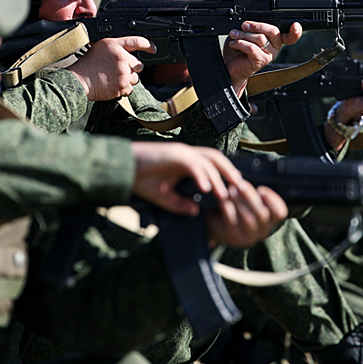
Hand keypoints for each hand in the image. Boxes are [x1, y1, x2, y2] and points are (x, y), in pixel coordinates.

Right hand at [68, 36, 156, 100]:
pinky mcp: (123, 85)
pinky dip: (123, 89)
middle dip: (132, 68)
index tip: (153, 49)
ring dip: (127, 80)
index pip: (137, 42)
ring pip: (135, 78)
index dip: (148, 45)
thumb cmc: (86, 65)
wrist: (79, 81)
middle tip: (118, 71)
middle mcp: (121, 57)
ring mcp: (123, 72)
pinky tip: (112, 85)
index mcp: (115, 45)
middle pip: (139, 64)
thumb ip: (116, 48)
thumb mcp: (100, 48)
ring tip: (113, 78)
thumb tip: (128, 53)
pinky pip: (130, 89)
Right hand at [130, 143, 286, 247]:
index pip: (211, 164)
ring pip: (207, 161)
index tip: (233, 189)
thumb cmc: (140, 179)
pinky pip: (193, 164)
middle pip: (216, 158)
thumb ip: (180, 203)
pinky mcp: (173, 154)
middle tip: (240, 189)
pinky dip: (201, 176)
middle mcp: (186, 153)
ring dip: (219, 177)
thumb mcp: (163, 197)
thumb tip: (196, 211)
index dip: (225, 174)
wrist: (122, 170)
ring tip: (226, 194)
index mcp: (186, 161)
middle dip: (230, 172)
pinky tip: (206, 189)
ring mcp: (181, 152)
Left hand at [204, 184, 286, 247]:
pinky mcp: (234, 237)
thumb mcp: (250, 202)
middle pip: (262, 214)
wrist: (220, 227)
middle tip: (241, 184)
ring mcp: (248, 236)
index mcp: (270, 220)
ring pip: (248, 218)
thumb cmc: (238, 209)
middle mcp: (262, 230)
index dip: (273, 200)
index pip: (280, 213)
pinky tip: (223, 201)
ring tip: (231, 189)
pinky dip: (228, 210)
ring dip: (239, 201)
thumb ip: (256, 192)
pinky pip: (232, 223)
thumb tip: (257, 170)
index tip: (262, 189)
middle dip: (251, 196)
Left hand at [224, 21, 302, 96]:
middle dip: (256, 26)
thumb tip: (248, 21)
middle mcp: (275, 47)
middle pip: (273, 31)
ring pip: (260, 38)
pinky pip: (252, 48)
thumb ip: (252, 27)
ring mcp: (269, 55)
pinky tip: (234, 44)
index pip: (289, 35)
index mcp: (274, 39)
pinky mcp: (261, 61)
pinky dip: (240, 43)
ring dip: (243, 34)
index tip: (295, 25)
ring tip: (234, 35)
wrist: (230, 67)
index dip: (295, 32)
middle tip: (244, 26)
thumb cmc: (237, 50)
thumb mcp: (245, 34)